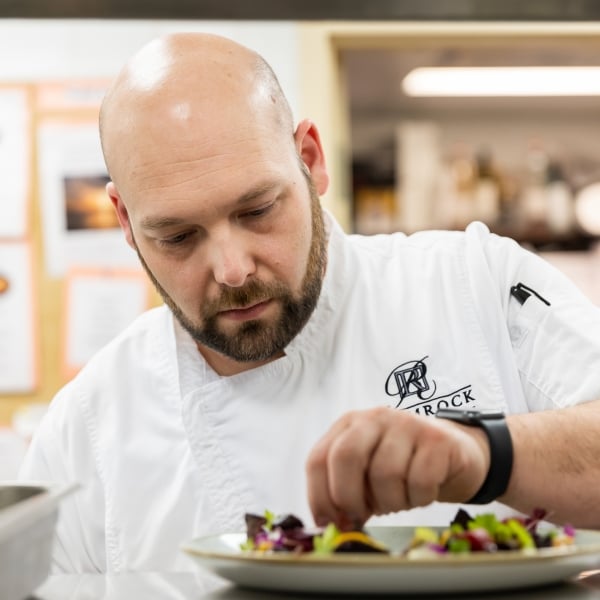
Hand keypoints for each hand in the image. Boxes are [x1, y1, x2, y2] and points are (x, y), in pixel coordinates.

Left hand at [306, 407, 489, 528]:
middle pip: (346, 456)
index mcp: (349, 424)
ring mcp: (407, 424)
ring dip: (390, 502)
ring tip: (398, 500)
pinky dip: (419, 498)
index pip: (319, 457)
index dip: (318, 495)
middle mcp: (375, 418)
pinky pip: (420, 481)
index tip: (327, 522)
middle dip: (348, 497)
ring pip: (385, 473)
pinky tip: (422, 493)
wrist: (455, 452)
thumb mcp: (368, 474)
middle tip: (360, 517)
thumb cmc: (403, 467)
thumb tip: (328, 523)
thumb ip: (345, 491)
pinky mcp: (437, 439)